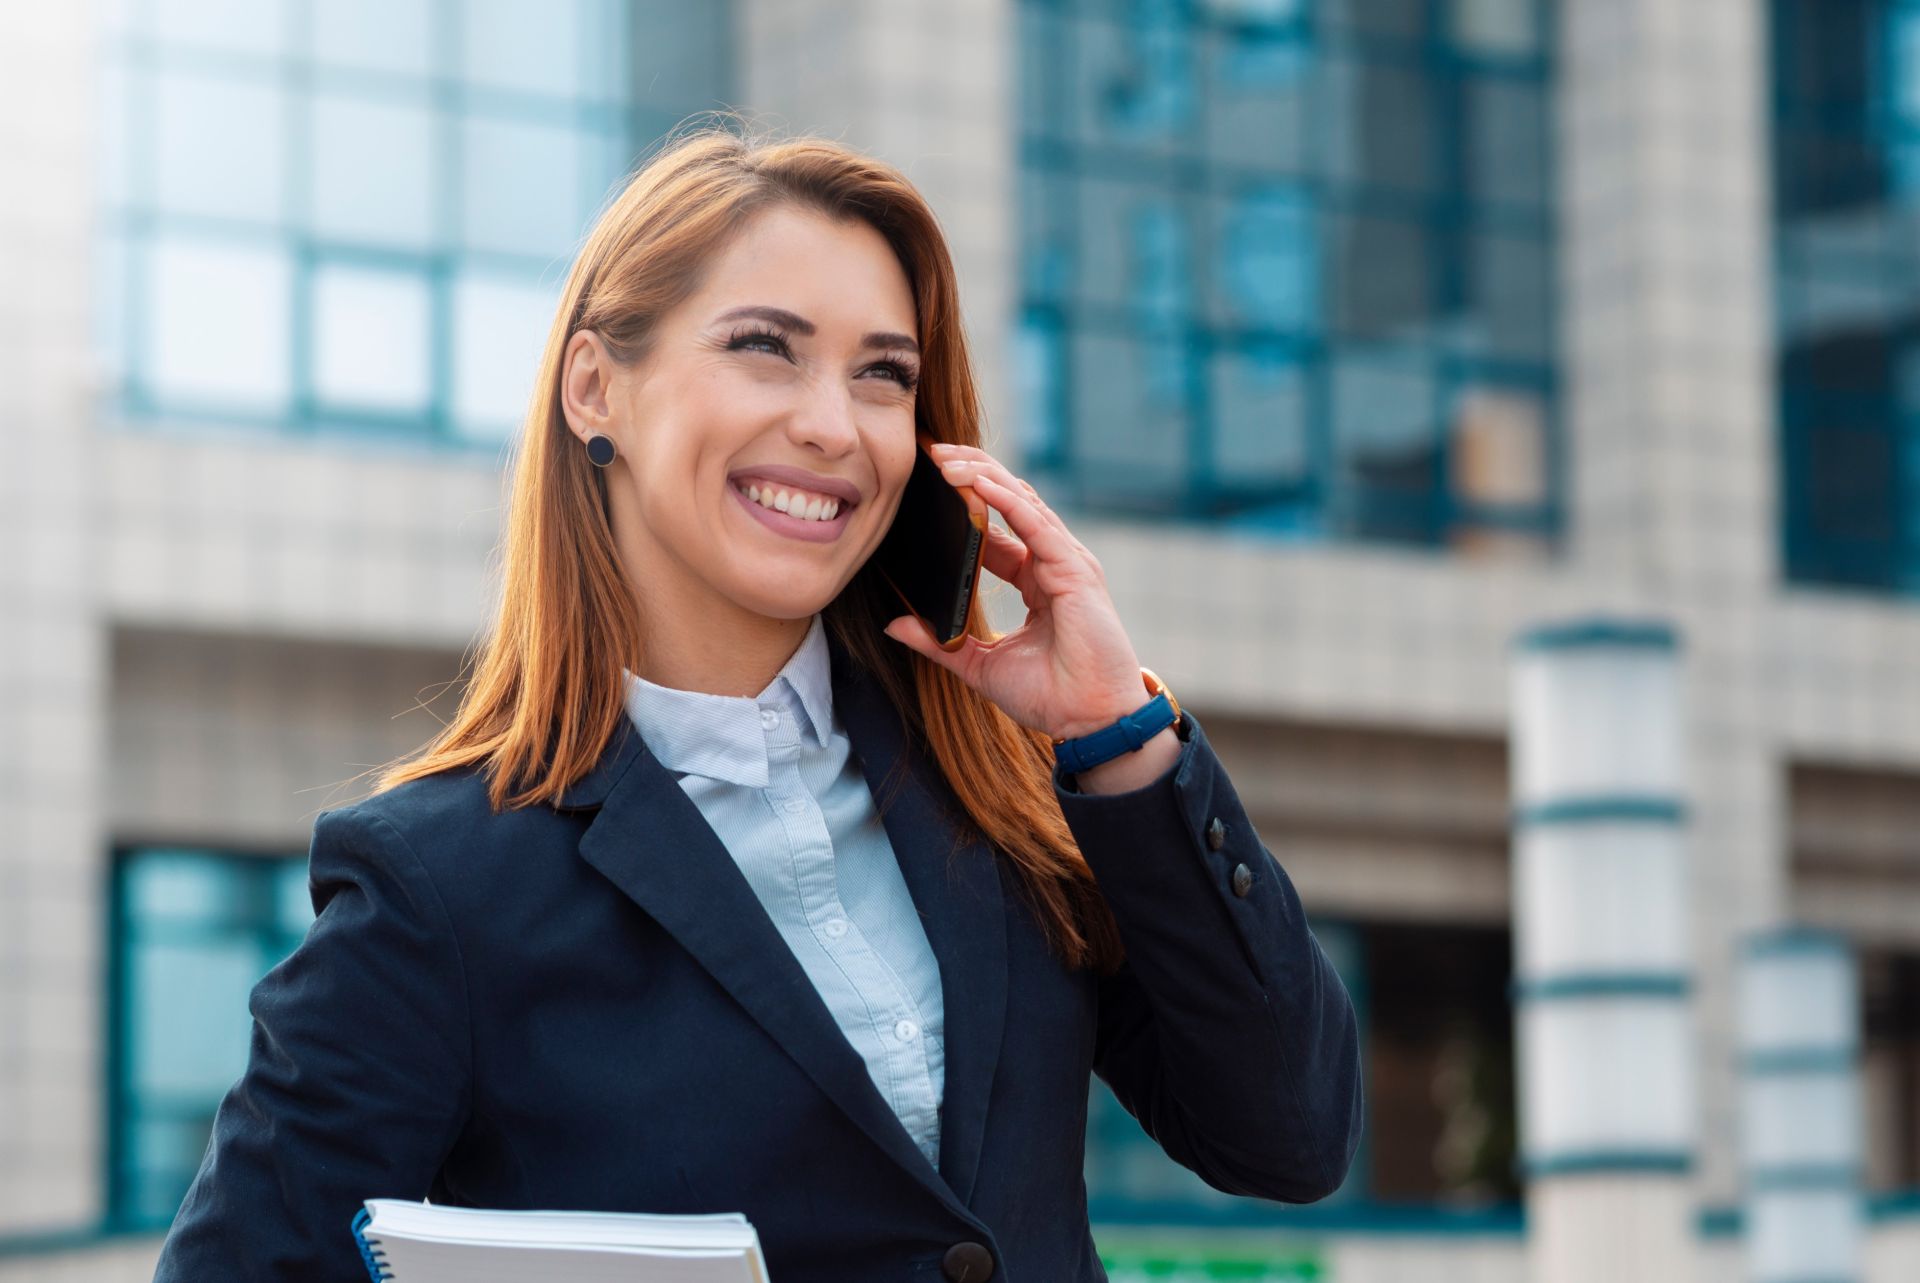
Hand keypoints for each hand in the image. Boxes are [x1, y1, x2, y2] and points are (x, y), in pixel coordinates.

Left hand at [879, 443, 1154, 743]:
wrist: (1089, 722)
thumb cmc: (1048, 696)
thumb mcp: (978, 664)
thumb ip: (938, 642)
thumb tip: (894, 624)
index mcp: (1036, 579)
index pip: (998, 528)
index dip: (965, 503)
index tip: (928, 485)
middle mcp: (1053, 562)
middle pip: (1010, 501)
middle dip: (971, 473)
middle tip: (931, 454)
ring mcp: (1066, 562)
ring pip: (1021, 502)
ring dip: (981, 476)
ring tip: (944, 459)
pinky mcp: (1074, 571)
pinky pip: (1035, 524)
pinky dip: (1004, 500)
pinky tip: (976, 483)